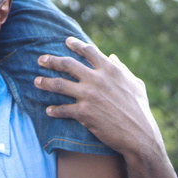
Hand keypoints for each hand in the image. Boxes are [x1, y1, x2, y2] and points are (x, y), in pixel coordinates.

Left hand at [35, 37, 162, 159]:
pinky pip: (63, 109)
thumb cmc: (140, 110)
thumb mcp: (136, 84)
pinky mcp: (84, 113)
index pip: (88, 51)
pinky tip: (48, 110)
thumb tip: (112, 57)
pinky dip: (54, 109)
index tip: (66, 41)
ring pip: (59, 84)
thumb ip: (123, 69)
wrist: (140, 136)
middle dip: (51, 60)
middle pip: (67, 64)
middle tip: (40, 60)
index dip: (75, 44)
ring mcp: (89, 95)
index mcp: (110, 70)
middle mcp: (97, 79)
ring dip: (45, 82)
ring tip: (36, 81)